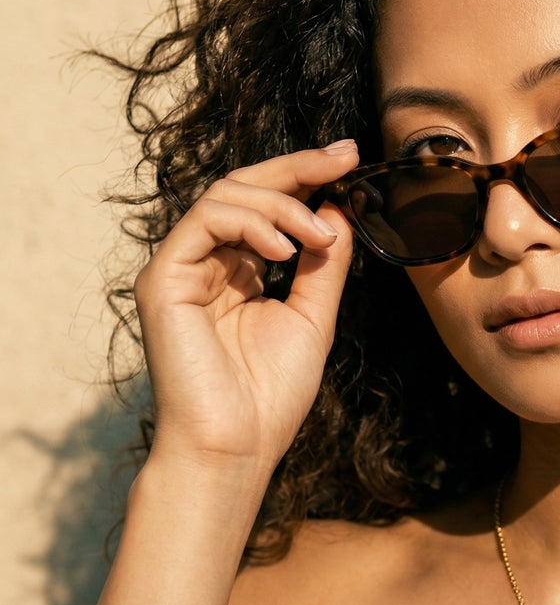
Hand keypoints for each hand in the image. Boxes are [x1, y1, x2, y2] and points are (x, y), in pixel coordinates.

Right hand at [134, 140, 358, 476]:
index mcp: (236, 270)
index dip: (306, 176)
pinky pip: (205, 221)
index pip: (267, 205)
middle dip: (298, 166)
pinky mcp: (163, 280)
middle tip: (344, 156)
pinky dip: (252, 223)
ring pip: (226, 196)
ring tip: (319, 235)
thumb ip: (322, 265)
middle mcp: (204, 262)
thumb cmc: (270, 397)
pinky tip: (285, 248)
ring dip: (283, 205)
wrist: (235, 448)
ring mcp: (180, 268)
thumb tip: (338, 210)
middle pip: (245, 188)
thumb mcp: (312, 318)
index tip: (351, 159)